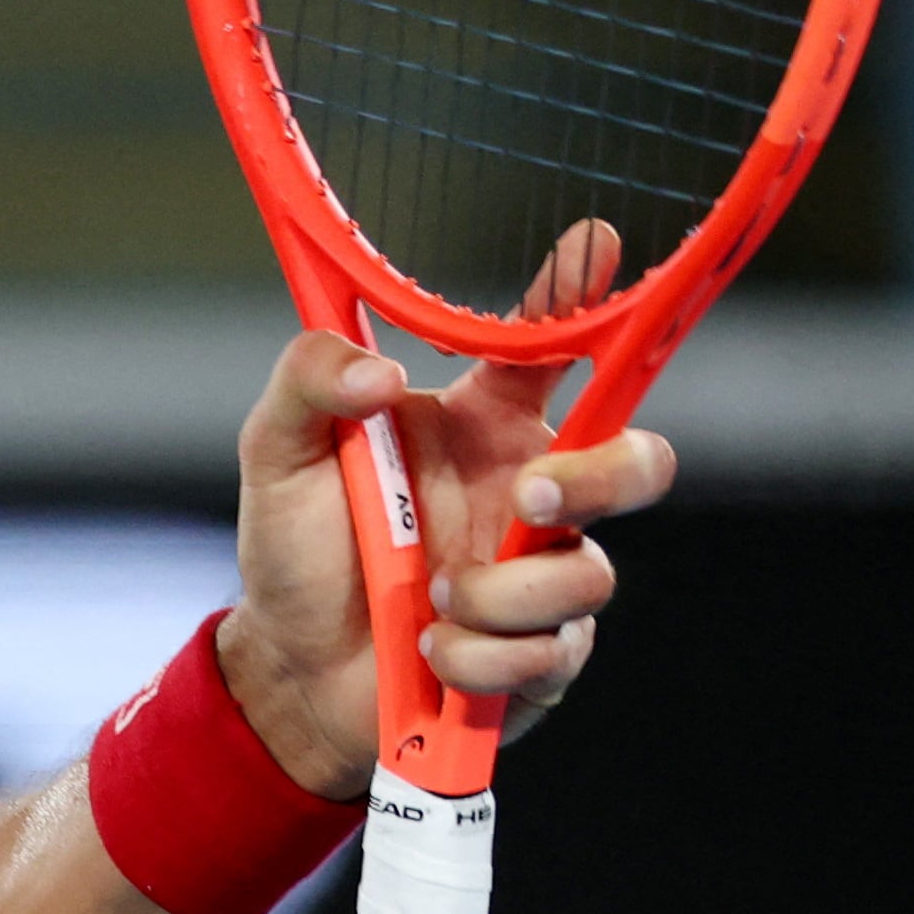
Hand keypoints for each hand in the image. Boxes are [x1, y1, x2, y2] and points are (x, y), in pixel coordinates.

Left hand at [213, 262, 676, 800]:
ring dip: (497, 595)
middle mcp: (529, 494)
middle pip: (637, 461)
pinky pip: (549, 653)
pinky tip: (429, 650)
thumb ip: (309, 380)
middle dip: (604, 476)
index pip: (553, 350)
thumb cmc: (298, 547)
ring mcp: (544, 578)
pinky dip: (478, 655)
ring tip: (427, 599)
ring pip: (588, 575)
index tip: (593, 245)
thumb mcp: (276, 451)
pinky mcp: (542, 657)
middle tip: (532, 494)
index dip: (581, 298)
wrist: (289, 668)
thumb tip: (377, 369)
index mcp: (483, 426)